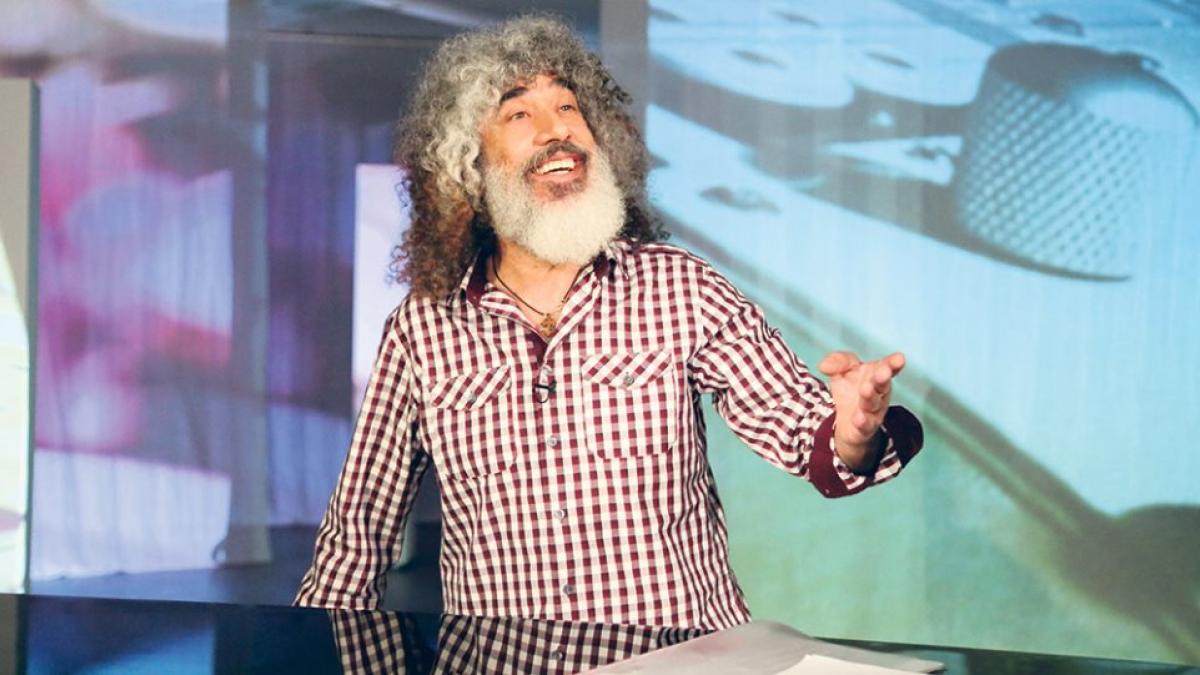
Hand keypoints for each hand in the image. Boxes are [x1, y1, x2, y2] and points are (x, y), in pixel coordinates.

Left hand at [817, 351, 905, 471]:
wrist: (845, 425)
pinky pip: (864, 426)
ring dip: (870, 397)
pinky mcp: (863, 428)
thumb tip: (825, 366)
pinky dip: (863, 422)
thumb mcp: (842, 371)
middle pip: (881, 386)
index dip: (893, 363)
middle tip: (883, 371)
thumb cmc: (850, 391)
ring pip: (873, 404)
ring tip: (866, 390)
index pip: (887, 367)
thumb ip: (837, 362)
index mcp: (875, 376)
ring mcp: (872, 412)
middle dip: (882, 378)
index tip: (899, 358)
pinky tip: (859, 418)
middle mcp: (878, 394)